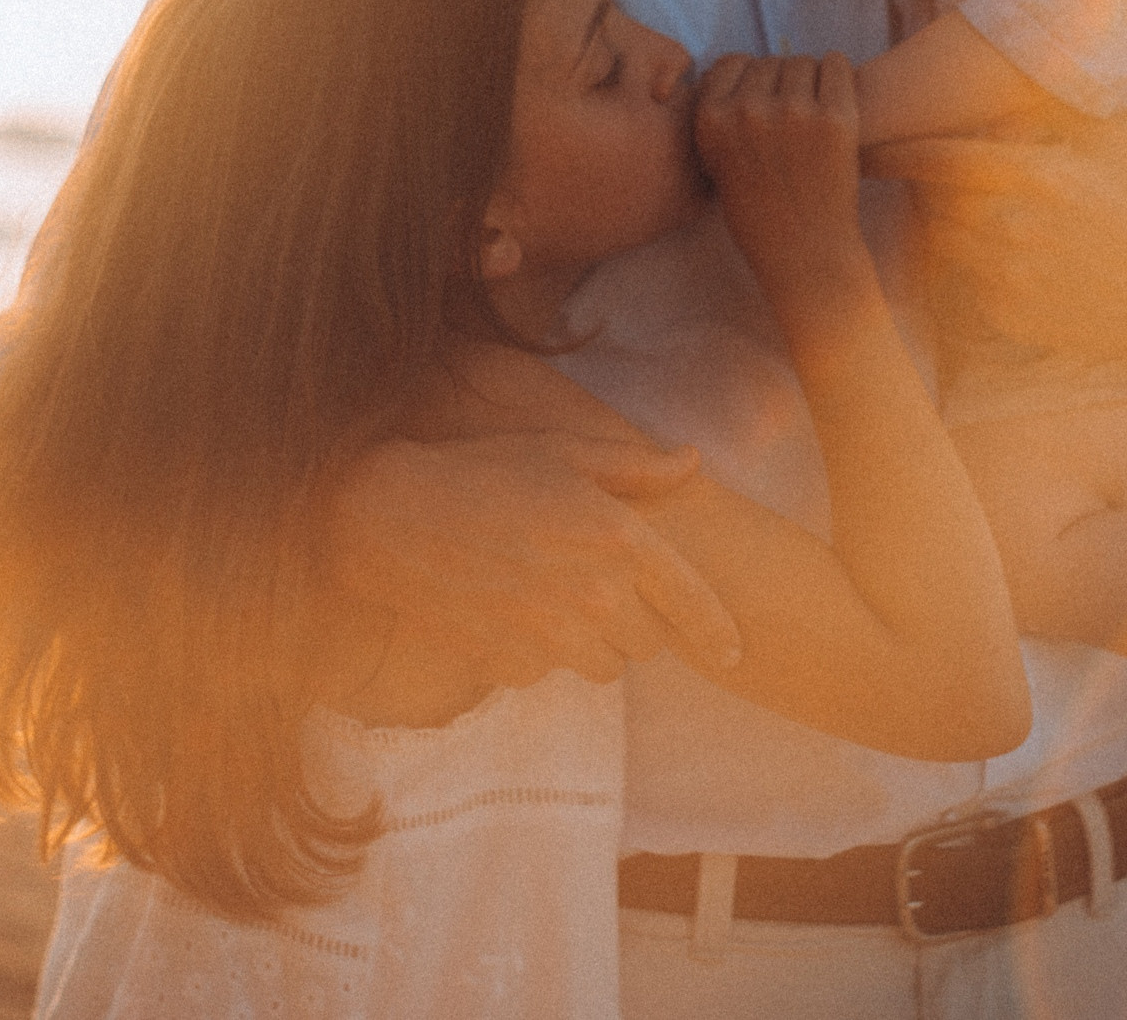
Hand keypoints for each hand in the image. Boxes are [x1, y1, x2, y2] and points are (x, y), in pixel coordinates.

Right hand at [321, 431, 740, 686]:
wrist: (392, 517)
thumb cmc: (482, 472)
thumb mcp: (565, 452)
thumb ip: (637, 468)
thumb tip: (691, 462)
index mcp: (618, 539)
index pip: (691, 603)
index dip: (716, 633)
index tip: (733, 654)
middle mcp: (594, 595)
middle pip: (648, 644)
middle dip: (636, 625)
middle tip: (602, 592)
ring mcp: (552, 635)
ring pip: (603, 668)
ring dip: (593, 645)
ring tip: (558, 603)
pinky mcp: (511, 662)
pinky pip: (546, 673)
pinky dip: (538, 654)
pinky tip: (513, 614)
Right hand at [695, 52, 872, 313]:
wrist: (805, 253)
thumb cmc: (760, 213)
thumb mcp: (717, 163)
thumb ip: (719, 115)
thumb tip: (730, 65)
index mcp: (711, 119)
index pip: (732, 62)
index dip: (749, 81)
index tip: (763, 106)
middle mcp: (748, 110)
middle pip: (770, 61)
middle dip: (782, 83)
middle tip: (794, 121)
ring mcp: (793, 111)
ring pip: (804, 61)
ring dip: (811, 82)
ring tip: (814, 119)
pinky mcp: (835, 117)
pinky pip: (837, 65)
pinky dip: (838, 77)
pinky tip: (836, 104)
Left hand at [867, 124, 1126, 465]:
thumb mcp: (1112, 146)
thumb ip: (1049, 113)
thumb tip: (994, 99)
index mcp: (1044, 178)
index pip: (944, 160)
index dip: (899, 152)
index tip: (872, 147)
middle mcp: (1021, 229)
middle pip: (934, 203)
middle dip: (922, 190)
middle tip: (921, 180)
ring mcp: (1015, 279)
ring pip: (943, 244)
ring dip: (942, 227)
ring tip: (966, 215)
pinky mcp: (1014, 318)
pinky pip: (964, 283)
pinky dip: (968, 267)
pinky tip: (998, 258)